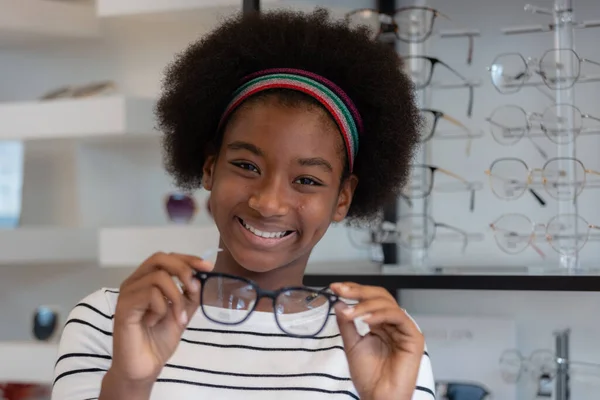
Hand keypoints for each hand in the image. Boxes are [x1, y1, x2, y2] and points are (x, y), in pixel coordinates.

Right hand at [110, 252, 213, 383]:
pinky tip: (155, 322)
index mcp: (146, 280)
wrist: (144, 367)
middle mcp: (134, 282)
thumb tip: (199, 277)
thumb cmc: (159, 340)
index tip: (208, 267)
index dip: (188, 258)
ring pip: (159, 277)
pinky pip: (150, 294)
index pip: (166, 258)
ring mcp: (127, 293)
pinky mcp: (124, 306)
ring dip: (176, 298)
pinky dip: (162, 308)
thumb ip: (189, 294)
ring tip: (177, 318)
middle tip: (194, 289)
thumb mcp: (181, 312)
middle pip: (160, 258)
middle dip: (183, 269)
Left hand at [330, 282, 424, 399]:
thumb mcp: (352, 344)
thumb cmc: (369, 376)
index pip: (369, 299)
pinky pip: (397, 316)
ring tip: (350, 313)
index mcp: (380, 323)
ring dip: (365, 305)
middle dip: (358, 291)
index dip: (353, 290)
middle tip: (341, 290)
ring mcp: (404, 328)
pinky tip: (365, 319)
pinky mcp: (413, 336)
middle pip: (379, 296)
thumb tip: (339, 303)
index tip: (335, 287)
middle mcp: (393, 323)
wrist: (378, 396)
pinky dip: (380, 314)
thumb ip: (347, 323)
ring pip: (387, 303)